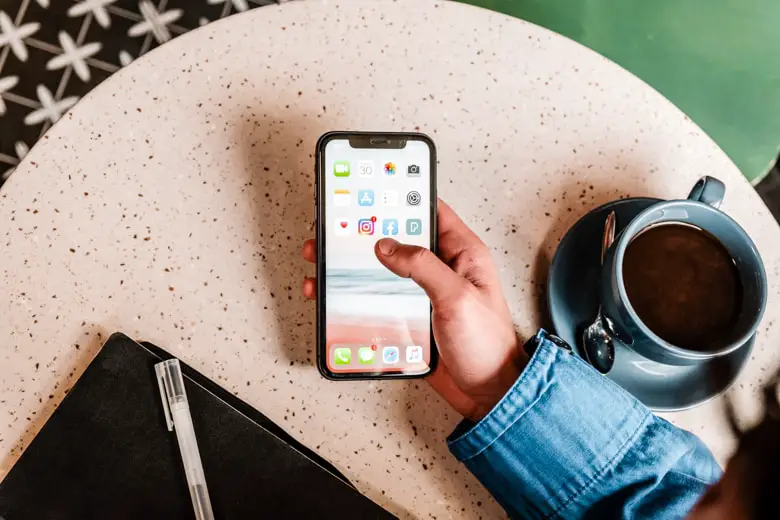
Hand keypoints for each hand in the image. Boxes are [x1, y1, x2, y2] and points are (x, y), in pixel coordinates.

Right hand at [302, 200, 527, 420]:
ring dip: (353, 266)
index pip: (429, 212)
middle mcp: (441, 269)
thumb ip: (423, 267)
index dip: (401, 198)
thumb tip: (388, 245)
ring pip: (381, 271)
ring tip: (323, 261)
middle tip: (334, 228)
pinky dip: (354, 297)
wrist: (487, 393)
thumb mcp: (458, 297)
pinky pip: (377, 300)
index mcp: (462, 254)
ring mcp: (422, 294)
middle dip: (365, 233)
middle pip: (397, 240)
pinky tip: (335, 297)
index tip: (371, 193)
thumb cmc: (487, 345)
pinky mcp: (409, 317)